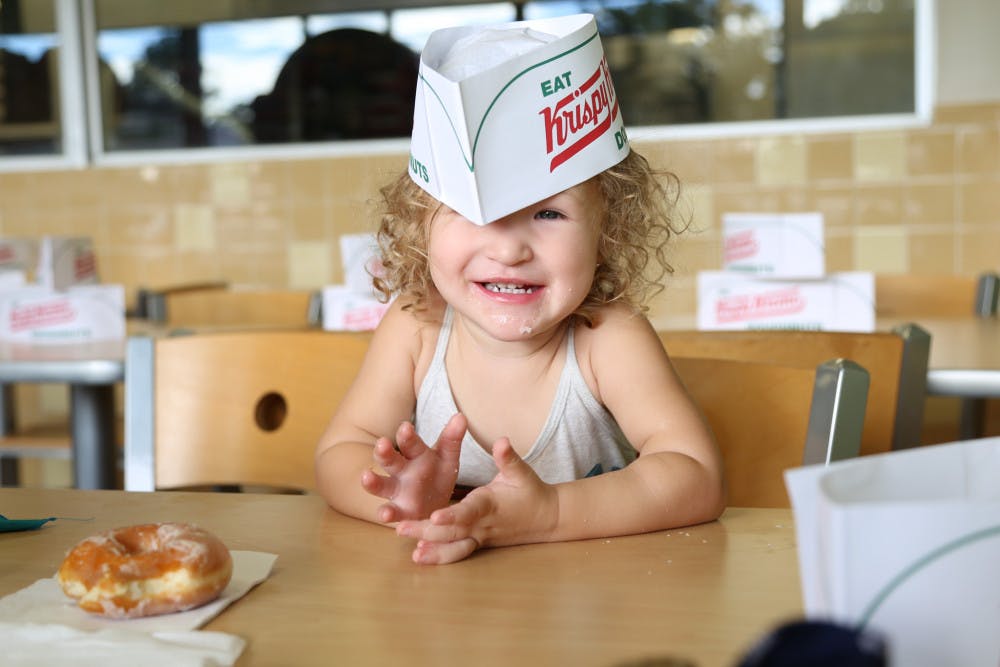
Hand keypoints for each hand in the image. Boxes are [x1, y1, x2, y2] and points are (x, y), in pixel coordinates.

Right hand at [361, 413, 466, 523]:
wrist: (434, 504)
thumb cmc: (438, 474)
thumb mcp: (448, 457)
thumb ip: (452, 439)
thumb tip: (461, 416)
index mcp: (416, 454)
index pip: (410, 443)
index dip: (407, 436)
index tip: (406, 427)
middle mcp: (402, 470)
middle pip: (391, 460)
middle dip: (385, 452)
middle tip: (381, 444)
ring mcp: (397, 491)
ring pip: (381, 484)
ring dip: (373, 481)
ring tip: (366, 476)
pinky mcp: (399, 512)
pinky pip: (391, 512)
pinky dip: (386, 513)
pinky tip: (384, 515)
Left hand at [396, 437, 558, 564]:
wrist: (546, 518)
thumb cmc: (532, 491)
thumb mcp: (521, 472)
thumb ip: (508, 458)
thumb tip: (502, 441)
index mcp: (489, 504)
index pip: (469, 511)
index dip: (453, 515)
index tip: (435, 516)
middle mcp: (482, 524)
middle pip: (453, 531)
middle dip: (427, 532)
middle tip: (402, 528)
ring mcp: (480, 537)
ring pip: (453, 546)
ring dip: (432, 550)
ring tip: (411, 552)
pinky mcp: (478, 543)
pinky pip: (457, 552)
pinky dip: (440, 556)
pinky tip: (420, 556)